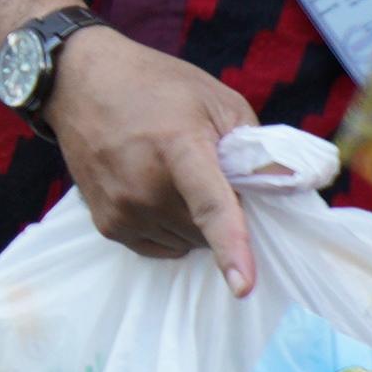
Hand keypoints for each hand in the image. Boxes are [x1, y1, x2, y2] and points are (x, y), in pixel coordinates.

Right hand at [48, 29, 259, 291]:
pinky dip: (172, 229)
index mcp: (177, 148)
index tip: (243, 288)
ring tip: (176, 177)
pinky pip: (161, 246)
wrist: (81, 83)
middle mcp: (144, 185)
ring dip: (196, 222)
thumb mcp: (217, 100)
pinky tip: (160, 195)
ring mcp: (121, 208)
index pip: (210, 207)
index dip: (231, 248)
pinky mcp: (107, 224)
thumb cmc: (157, 87)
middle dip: (224, 211)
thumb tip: (290, 185)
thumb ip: (257, 146)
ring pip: (187, 242)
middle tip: (210, 172)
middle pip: (209, 231)